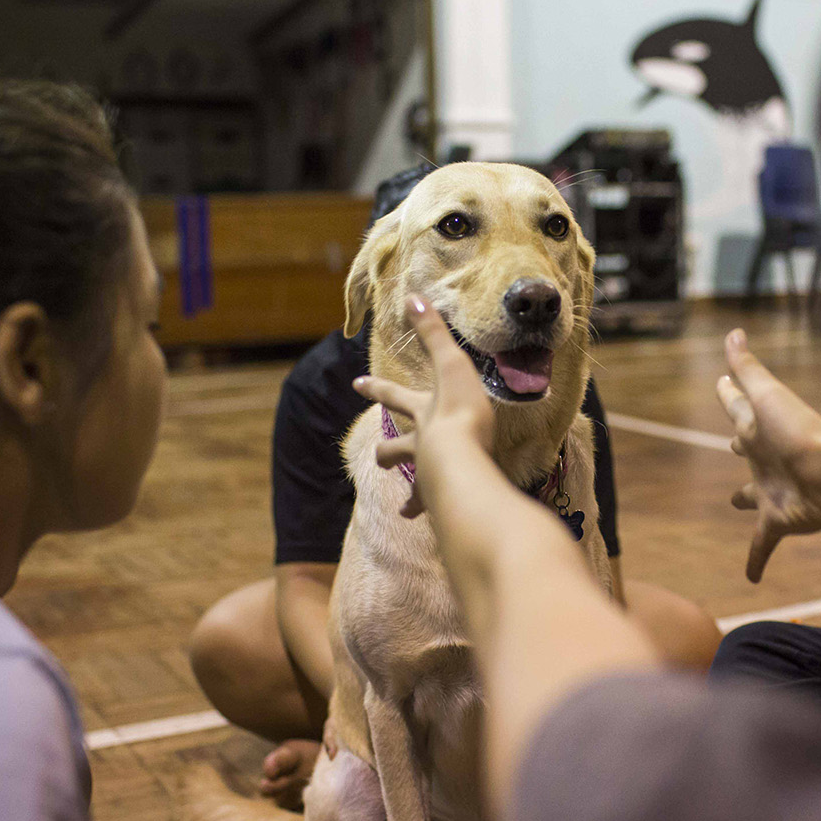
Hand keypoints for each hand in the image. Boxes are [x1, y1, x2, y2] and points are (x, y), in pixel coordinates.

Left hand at [353, 296, 495, 516]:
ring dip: (409, 494)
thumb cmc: (461, 414)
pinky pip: (433, 512)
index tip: (356, 383)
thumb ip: (434, 333)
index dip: (377, 387)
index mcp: (423, 413)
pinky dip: (429, 516)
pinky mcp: (442, 500)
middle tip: (378, 455)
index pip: (394, 396)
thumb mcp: (451, 365)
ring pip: (413, 486)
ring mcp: (429, 475)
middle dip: (386, 451)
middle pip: (393, 448)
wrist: (464, 464)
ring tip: (407, 507)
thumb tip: (413, 296)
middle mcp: (420, 445)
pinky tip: (426, 525)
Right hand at [717, 328, 820, 581]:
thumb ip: (748, 368)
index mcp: (759, 426)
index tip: (723, 385)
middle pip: (749, 449)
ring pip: (755, 493)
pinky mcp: (779, 521)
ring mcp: (772, 490)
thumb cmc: (802, 432)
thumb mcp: (768, 396)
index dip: (730, 395)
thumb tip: (732, 331)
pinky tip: (751, 580)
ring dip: (747, 497)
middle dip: (741, 445)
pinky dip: (755, 561)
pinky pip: (761, 544)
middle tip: (733, 444)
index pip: (740, 407)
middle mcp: (765, 456)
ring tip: (736, 501)